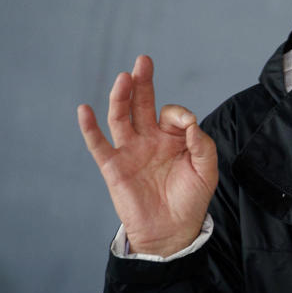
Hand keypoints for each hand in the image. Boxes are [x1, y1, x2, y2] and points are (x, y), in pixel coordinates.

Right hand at [77, 55, 217, 256]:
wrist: (172, 231)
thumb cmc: (191, 200)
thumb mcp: (206, 170)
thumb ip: (202, 144)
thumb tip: (190, 122)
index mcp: (173, 138)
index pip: (172, 114)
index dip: (179, 115)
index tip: (186, 125)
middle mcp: (149, 140)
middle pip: (142, 104)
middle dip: (142, 82)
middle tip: (143, 61)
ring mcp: (130, 151)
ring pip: (120, 118)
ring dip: (121, 97)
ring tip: (124, 78)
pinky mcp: (113, 167)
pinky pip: (98, 144)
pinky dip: (89, 127)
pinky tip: (85, 110)